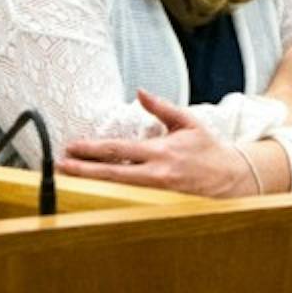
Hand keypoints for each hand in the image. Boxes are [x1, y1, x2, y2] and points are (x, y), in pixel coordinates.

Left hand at [59, 91, 255, 196]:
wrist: (230, 177)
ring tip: (70, 175)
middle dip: (83, 169)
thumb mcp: (186, 121)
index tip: (73, 147)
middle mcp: (156, 173)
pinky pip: (129, 195)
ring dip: (92, 181)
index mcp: (161, 151)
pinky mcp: (158, 200)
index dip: (93, 149)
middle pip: (111, 173)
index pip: (119, 150)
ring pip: (117, 186)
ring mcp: (156, 191)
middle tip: (61, 165)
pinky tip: (95, 187)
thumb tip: (140, 92)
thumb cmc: (207, 147)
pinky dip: (110, 190)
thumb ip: (161, 107)